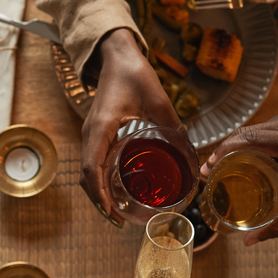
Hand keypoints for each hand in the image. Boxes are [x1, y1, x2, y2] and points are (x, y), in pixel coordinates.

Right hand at [81, 29, 180, 225]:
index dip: (100, 194)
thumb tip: (191, 159)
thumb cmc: (135, 74)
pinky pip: (92, 162)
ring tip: (117, 212)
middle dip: (100, 202)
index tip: (113, 212)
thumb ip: (174, 129)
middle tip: (120, 221)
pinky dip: (99, 181)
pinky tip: (116, 189)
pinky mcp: (96, 134)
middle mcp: (91, 134)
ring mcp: (91, 134)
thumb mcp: (159, 101)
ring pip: (87, 172)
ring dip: (98, 194)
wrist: (117, 56)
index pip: (92, 168)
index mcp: (101, 128)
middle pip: (86, 177)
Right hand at [202, 106, 277, 244]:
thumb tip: (249, 243)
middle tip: (211, 169)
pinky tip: (246, 155)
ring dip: (240, 144)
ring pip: (255, 128)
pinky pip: (266, 126)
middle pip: (247, 133)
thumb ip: (276, 224)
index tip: (209, 167)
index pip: (247, 140)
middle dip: (225, 149)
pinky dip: (255, 140)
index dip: (222, 152)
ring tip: (226, 164)